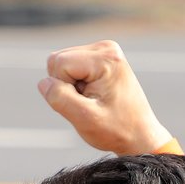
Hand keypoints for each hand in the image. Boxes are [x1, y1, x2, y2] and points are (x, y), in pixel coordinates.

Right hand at [38, 41, 172, 156]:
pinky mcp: (101, 59)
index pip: (58, 64)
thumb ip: (60, 98)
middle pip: (57, 60)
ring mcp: (104, 51)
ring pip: (61, 64)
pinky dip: (76, 84)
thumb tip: (44, 83)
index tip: (86, 103)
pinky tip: (93, 96)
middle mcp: (106, 48)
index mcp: (106, 58)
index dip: (63, 88)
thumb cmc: (117, 129)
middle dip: (65, 85)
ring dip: (70, 86)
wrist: (140, 135)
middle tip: (88, 103)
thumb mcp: (86, 119)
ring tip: (92, 100)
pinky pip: (70, 67)